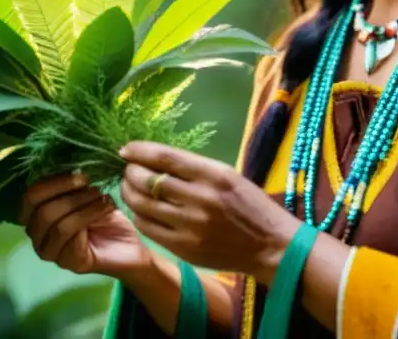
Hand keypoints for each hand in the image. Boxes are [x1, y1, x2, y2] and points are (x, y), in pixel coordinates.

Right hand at [21, 173, 152, 277]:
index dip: (50, 182)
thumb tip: (68, 154)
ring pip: (58, 224)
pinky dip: (90, 215)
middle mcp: (38, 237)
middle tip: (91, 183)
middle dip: (68, 193)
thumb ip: (70, 180)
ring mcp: (52, 253)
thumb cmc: (105, 214)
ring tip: (102, 196)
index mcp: (35, 217)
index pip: (29, 198)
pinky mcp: (70, 262)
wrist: (131, 244)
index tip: (78, 173)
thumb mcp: (85, 192)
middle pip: (41, 211)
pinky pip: (73, 236)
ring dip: (82, 204)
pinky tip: (107, 208)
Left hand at [119, 142, 302, 284]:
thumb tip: (155, 158)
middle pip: (148, 180)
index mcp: (213, 175)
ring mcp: (191, 227)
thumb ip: (194, 168)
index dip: (140, 151)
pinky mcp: (184, 249)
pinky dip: (138, 215)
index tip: (126, 148)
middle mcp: (200, 200)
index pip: (165, 157)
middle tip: (128, 169)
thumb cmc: (250, 205)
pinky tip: (140, 209)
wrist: (271, 246)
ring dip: (129, 193)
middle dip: (130, 171)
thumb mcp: (228, 175)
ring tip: (129, 187)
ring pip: (142, 205)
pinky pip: (148, 229)